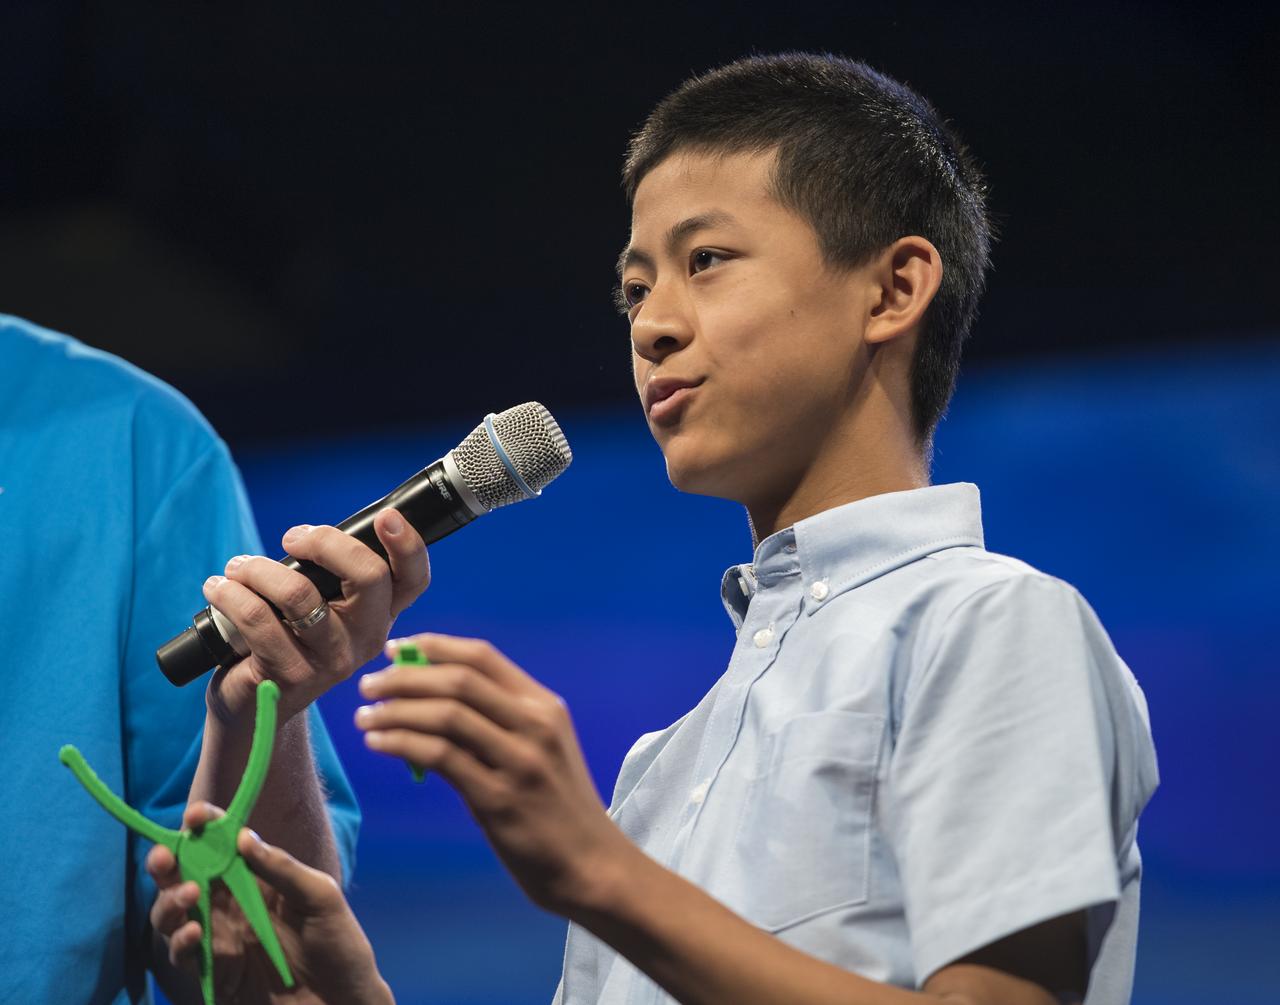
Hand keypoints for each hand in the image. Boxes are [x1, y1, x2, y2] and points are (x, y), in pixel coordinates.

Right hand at [148, 803, 392, 1004]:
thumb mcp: (320, 897)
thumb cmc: (340, 946)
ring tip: (188, 894)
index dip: (204, 828)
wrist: (344, 1004)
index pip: (222, 846)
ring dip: (170, 902)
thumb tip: (243, 836)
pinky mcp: (215, 975)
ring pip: (174, 916)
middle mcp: (232, 907)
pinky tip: (194, 931)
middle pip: (185, 878)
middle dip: (168, 863)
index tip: (195, 815)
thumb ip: (282, 869)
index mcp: (258, 880)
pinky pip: (186, 956)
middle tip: (164, 857)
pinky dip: (182, 942)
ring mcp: (220, 940)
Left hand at [203, 508, 428, 722]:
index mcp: (382, 615)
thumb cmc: (288, 640)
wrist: (255, 706)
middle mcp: (368, 639)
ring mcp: (332, 661)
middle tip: (291, 538)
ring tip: (237, 567)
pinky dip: (231, 595)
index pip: (413, 579)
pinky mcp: (291, 675)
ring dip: (258, 569)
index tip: (386, 517)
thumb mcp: (324, 610)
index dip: (408, 545)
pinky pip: (258, 619)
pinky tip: (218, 589)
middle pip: (369, 576)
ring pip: (300, 594)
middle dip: (324, 542)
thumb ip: (334, 577)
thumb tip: (314, 535)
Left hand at [355, 634, 630, 916]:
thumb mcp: (539, 751)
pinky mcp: (500, 799)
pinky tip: (379, 744)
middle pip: (459, 680)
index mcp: (545, 706)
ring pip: (446, 714)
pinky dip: (402, 743)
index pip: (483, 657)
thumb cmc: (556, 809)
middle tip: (369, 685)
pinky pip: (440, 756)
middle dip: (405, 676)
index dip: (434, 646)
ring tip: (365, 717)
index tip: (395, 649)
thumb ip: (495, 725)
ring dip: (395, 710)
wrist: (591, 865)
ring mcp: (519, 761)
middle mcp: (535, 725)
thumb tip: (424, 705)